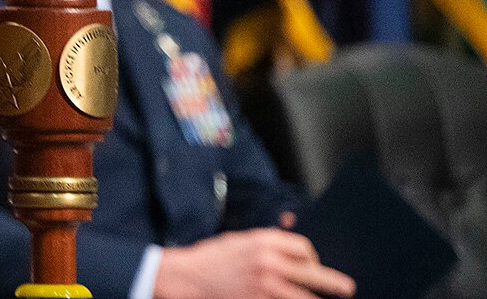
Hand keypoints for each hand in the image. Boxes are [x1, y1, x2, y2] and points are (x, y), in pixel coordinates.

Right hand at [153, 227, 354, 298]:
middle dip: (333, 283)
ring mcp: (265, 286)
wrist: (187, 278)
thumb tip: (295, 253)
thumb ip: (266, 246)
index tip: (314, 265)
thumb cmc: (212, 258)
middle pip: (313, 273)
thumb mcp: (239, 242)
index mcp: (263, 241)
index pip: (303, 248)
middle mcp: (268, 263)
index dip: (313, 257)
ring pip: (305, 297)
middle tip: (347, 289)